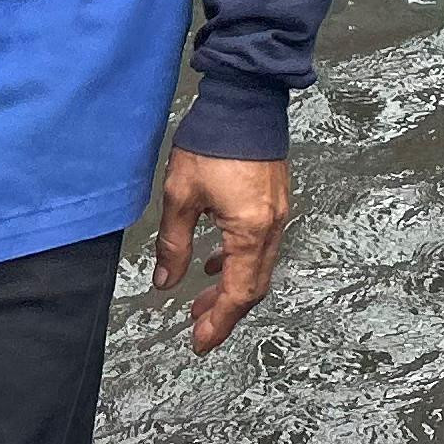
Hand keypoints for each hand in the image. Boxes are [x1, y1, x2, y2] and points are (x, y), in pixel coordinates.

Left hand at [151, 150, 291, 355]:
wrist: (244, 100)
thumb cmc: (212, 143)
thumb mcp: (180, 197)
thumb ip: (173, 245)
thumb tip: (166, 283)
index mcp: (250, 230)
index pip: (238, 293)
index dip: (218, 323)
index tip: (199, 343)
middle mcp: (271, 227)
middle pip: (254, 286)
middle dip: (225, 312)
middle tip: (198, 328)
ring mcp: (277, 213)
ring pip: (258, 267)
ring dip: (231, 288)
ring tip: (201, 300)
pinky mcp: (274, 201)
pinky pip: (261, 245)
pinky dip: (238, 263)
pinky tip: (215, 262)